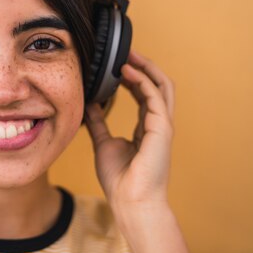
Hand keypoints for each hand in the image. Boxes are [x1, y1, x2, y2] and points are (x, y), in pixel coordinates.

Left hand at [85, 49, 174, 208]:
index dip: (134, 76)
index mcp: (146, 128)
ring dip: (147, 68)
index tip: (118, 64)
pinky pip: (155, 97)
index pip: (145, 94)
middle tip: (126, 52)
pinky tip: (127, 72)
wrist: (130, 201)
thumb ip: (99, 123)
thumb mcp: (103, 143)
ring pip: (162, 87)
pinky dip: (142, 81)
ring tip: (129, 55)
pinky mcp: (162, 129)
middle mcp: (157, 124)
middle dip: (144, 66)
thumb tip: (90, 104)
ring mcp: (162, 126)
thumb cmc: (120, 179)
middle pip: (158, 85)